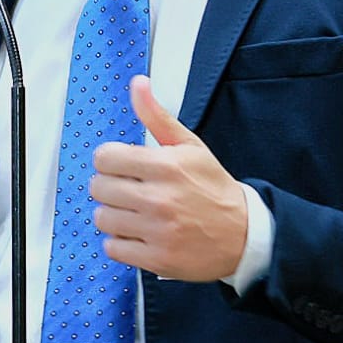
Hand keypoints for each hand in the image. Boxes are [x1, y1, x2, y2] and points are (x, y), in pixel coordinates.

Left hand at [89, 75, 247, 281]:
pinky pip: (112, 248)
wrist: (244, 234)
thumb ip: (157, 115)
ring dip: (113, 215)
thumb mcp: (190, 146)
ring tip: (133, 212)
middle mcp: (159, 198)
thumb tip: (138, 84)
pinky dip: (121, 242)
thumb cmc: (213, 187)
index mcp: (166, 166)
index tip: (122, 166)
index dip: (110, 160)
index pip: (104, 158)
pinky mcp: (156, 259)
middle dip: (110, 186)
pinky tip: (138, 233)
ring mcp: (157, 231)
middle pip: (98, 188)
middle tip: (128, 189)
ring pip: (102, 218)